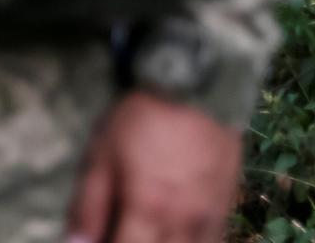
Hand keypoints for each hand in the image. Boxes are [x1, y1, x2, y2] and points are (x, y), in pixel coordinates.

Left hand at [66, 92, 243, 242]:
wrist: (197, 87)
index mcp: (147, 212)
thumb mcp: (102, 154)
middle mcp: (183, 224)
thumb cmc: (140, 118)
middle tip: (121, 229)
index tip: (97, 241)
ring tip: (143, 230)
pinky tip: (171, 232)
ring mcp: (209, 219)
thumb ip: (88, 205)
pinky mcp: (226, 208)